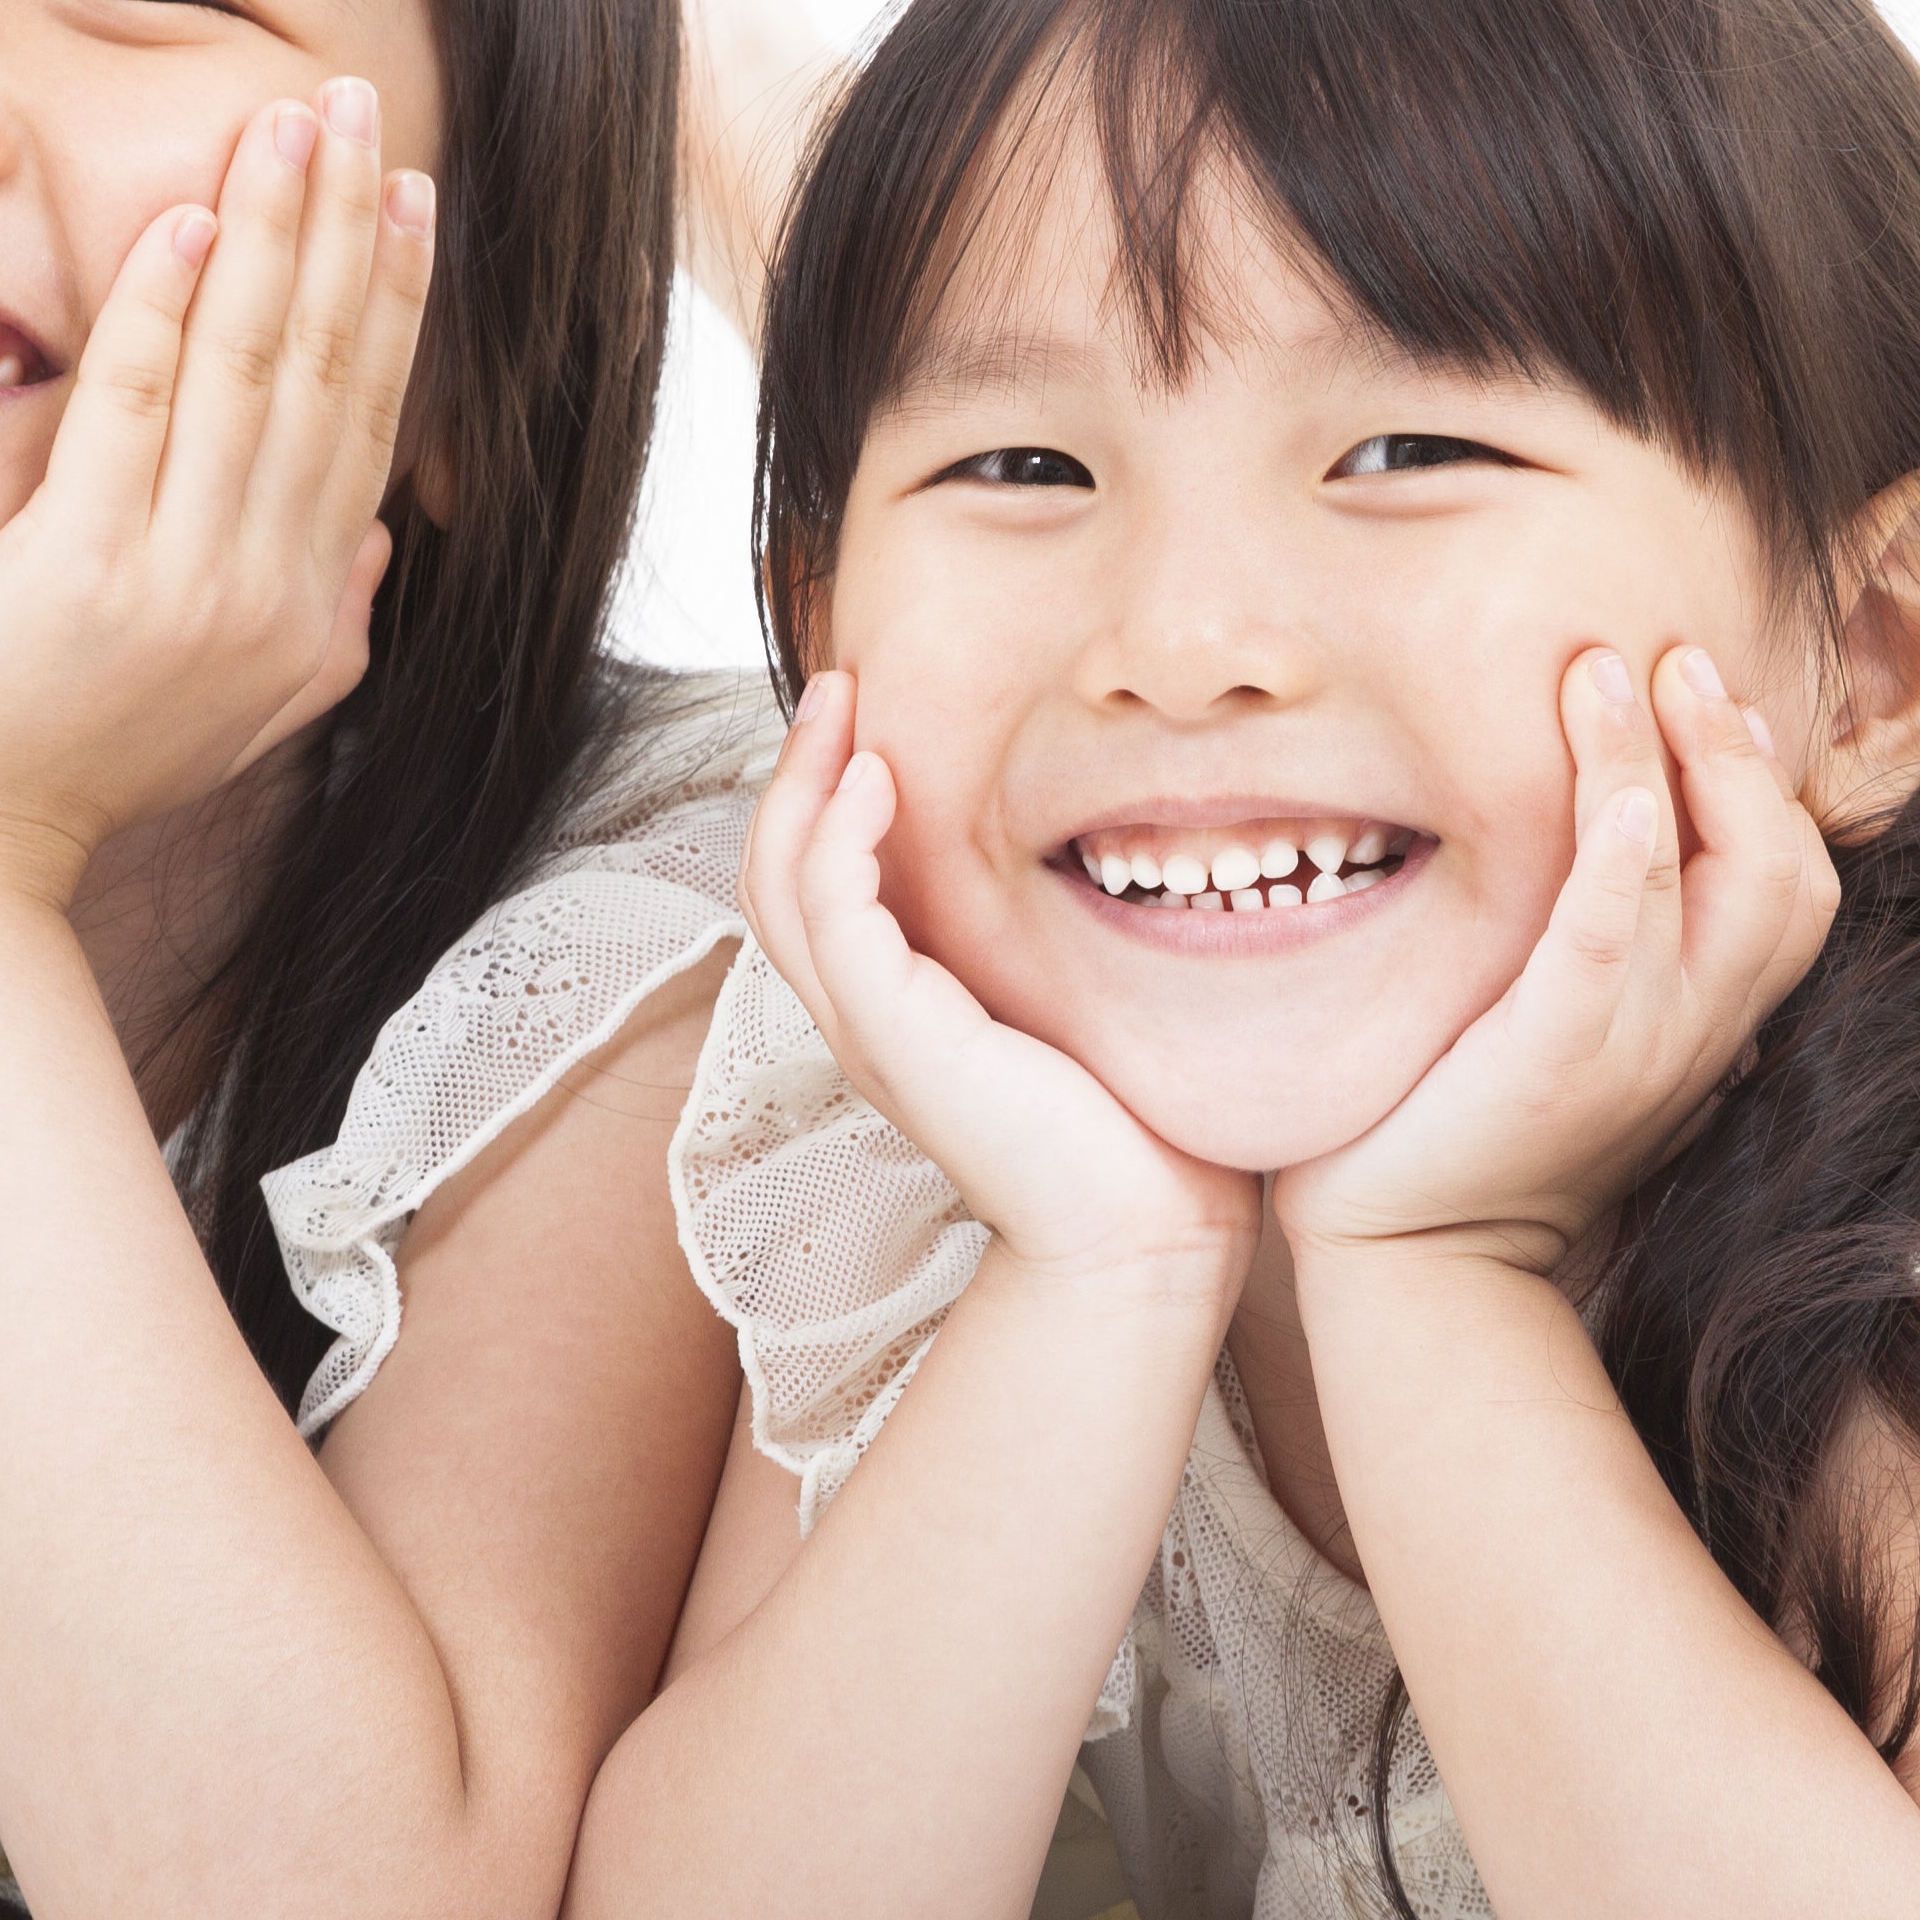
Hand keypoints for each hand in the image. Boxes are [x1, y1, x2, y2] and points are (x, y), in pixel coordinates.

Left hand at [0, 76, 432, 895]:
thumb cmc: (47, 772)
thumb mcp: (218, 707)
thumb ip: (309, 624)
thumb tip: (371, 538)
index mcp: (303, 614)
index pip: (363, 418)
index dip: (392, 294)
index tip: (407, 186)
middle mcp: (268, 597)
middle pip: (324, 371)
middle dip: (347, 223)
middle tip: (358, 100)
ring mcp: (183, 590)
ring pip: (249, 372)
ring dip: (277, 231)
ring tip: (291, 119)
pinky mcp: (82, 578)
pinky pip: (133, 410)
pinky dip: (163, 307)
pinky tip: (183, 218)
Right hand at [743, 673, 1257, 1286]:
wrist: (1148, 1235)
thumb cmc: (1138, 1127)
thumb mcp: (1081, 1001)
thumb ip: (1057, 936)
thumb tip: (1120, 843)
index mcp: (899, 1011)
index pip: (815, 885)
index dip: (823, 792)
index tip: (870, 713)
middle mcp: (866, 1021)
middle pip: (772, 874)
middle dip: (796, 767)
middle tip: (840, 684)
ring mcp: (872, 1034)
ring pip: (782, 886)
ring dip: (803, 784)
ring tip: (846, 709)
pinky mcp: (899, 1040)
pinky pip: (835, 917)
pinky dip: (842, 838)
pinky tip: (883, 783)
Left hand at [1270, 645, 1837, 1273]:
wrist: (1418, 1255)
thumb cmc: (1477, 1116)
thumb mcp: (1574, 1014)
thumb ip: (1611, 932)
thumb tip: (1616, 816)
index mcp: (1706, 1014)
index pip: (1795, 879)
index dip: (1769, 779)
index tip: (1719, 690)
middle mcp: (1696, 1028)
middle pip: (1784, 870)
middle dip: (1735, 749)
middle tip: (1676, 654)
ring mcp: (1637, 1046)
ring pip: (1711, 885)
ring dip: (1670, 763)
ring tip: (1613, 671)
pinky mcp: (1555, 1058)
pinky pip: (1612, 949)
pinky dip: (1623, 868)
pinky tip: (1623, 797)